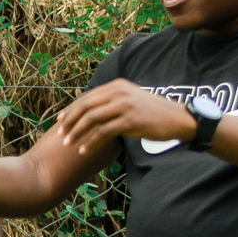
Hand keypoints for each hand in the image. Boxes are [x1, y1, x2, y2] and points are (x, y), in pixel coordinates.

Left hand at [52, 79, 191, 155]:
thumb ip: (112, 102)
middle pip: (85, 107)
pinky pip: (103, 132)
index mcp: (117, 86)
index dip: (71, 110)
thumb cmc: (153, 113)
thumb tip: (91, 112)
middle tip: (60, 135)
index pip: (87, 97)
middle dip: (69, 122)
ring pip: (91, 119)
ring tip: (67, 144)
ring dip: (76, 133)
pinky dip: (91, 142)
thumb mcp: (131, 100)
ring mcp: (124, 106)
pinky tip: (84, 150)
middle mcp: (119, 92)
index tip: (60, 121)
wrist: (177, 118)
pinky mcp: (130, 121)